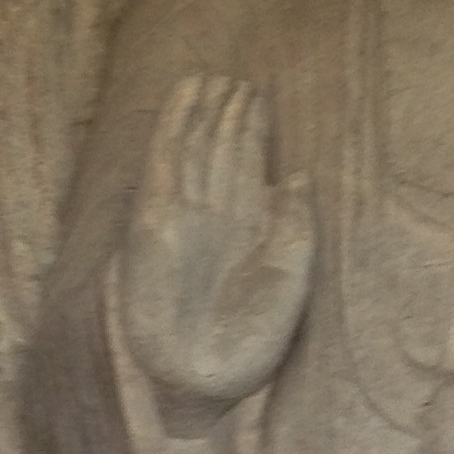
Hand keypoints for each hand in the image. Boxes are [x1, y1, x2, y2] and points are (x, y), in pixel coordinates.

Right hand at [119, 74, 314, 407]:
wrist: (206, 376)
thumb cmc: (252, 340)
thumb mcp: (290, 278)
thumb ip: (295, 228)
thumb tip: (298, 178)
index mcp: (251, 230)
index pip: (248, 164)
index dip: (251, 129)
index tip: (255, 94)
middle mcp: (217, 217)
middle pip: (219, 150)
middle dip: (226, 114)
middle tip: (233, 77)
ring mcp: (185, 216)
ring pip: (192, 149)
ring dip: (200, 114)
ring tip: (209, 78)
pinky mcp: (154, 221)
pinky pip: (165, 163)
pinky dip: (173, 130)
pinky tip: (182, 102)